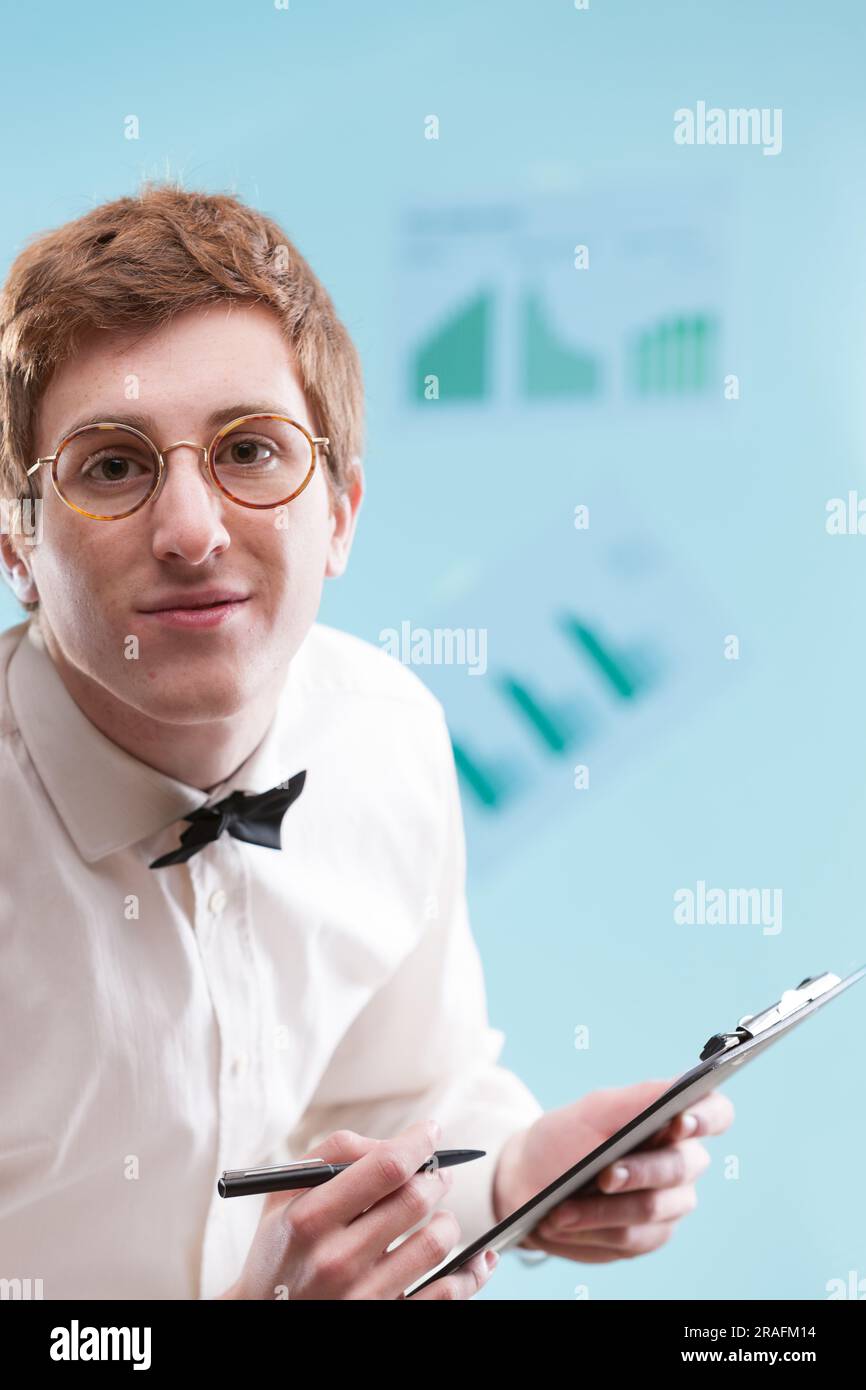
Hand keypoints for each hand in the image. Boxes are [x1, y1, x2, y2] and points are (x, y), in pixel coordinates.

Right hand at [218, 1119, 498, 1298]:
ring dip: (447, 1221)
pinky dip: (472, 1272)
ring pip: (436, 1243)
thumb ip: (332, 1154)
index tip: (432, 1131)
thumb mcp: (283, 1194)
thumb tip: (392, 1142)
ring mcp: (362, 1298)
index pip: (385, 1167)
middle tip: (437, 1175)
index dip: (418, 1142)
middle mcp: (336, 1260)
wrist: (261, 1318)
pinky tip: (476, 1259)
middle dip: (436, 1178)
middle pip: (415, 1200)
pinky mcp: (385, 1322)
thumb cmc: (281, 1248)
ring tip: (437, 1217)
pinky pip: (447, 1295)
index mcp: (310, 1219)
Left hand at [493, 1078, 733, 1263]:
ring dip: (604, 1208)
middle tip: (604, 1175)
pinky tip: (562, 1222)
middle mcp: (680, 1164)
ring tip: (562, 1209)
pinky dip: (593, 1228)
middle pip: (682, 1167)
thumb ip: (638, 1099)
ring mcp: (667, 1205)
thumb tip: (679, 1087)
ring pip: (653, 1208)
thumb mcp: (593, 1110)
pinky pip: (630, 1238)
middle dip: (640, 1171)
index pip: (716, 1114)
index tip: (680, 1120)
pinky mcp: (646, 1238)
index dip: (707, 1117)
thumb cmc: (565, 1138)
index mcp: (674, 1122)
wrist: (528, 1182)